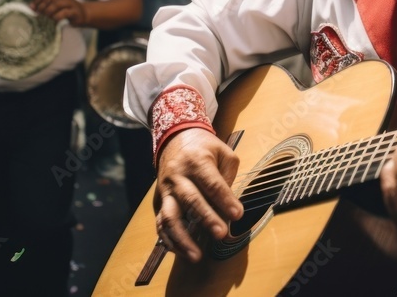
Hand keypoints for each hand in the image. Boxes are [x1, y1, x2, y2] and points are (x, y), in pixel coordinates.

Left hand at [30, 0, 87, 25]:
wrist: (83, 14)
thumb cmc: (65, 9)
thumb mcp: (54, 4)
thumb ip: (43, 4)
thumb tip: (31, 6)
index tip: (33, 6)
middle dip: (42, 6)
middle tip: (39, 13)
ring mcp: (70, 3)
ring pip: (56, 4)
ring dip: (48, 11)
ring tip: (46, 17)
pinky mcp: (75, 11)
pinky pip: (64, 13)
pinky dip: (57, 17)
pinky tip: (54, 20)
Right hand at [154, 128, 242, 262]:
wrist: (175, 139)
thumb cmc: (205, 148)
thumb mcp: (223, 152)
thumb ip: (228, 176)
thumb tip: (228, 206)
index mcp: (197, 161)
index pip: (212, 183)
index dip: (225, 200)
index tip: (238, 215)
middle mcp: (178, 177)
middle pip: (190, 200)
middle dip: (206, 219)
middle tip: (221, 234)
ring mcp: (165, 191)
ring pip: (169, 217)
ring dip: (182, 239)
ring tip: (196, 256)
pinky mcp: (158, 202)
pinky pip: (161, 224)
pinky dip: (170, 241)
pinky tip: (182, 252)